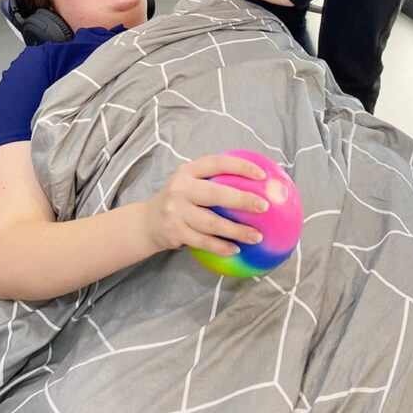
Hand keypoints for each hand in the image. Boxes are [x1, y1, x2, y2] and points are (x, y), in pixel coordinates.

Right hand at [144, 154, 269, 257]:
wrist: (148, 222)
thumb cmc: (179, 200)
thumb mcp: (189, 182)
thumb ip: (213, 180)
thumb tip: (256, 183)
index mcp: (187, 171)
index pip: (216, 163)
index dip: (239, 166)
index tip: (261, 174)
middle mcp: (180, 189)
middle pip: (215, 194)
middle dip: (242, 200)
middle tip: (264, 207)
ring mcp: (176, 211)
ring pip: (212, 223)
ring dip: (237, 231)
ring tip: (257, 236)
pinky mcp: (175, 232)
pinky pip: (204, 242)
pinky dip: (221, 247)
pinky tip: (236, 249)